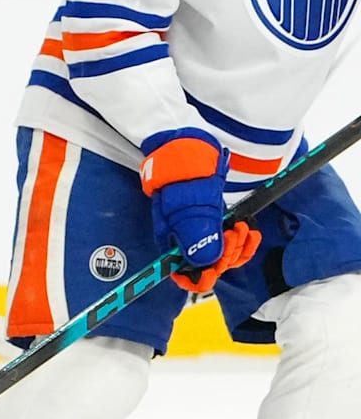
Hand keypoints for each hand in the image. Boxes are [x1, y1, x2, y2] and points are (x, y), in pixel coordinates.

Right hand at [140, 128, 259, 290]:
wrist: (189, 144)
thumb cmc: (184, 168)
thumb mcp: (190, 199)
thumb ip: (197, 231)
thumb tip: (207, 262)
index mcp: (171, 240)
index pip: (184, 274)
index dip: (204, 274)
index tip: (220, 261)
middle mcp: (183, 241)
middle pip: (206, 267)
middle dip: (226, 255)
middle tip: (235, 233)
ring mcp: (199, 232)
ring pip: (220, 257)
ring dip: (237, 248)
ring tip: (243, 229)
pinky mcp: (212, 224)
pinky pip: (228, 244)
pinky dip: (242, 241)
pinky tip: (248, 230)